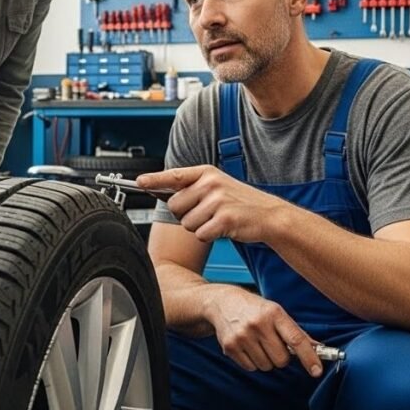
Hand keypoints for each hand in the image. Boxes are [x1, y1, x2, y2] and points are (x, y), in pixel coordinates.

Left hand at [137, 165, 290, 242]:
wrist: (269, 216)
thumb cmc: (240, 203)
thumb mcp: (218, 186)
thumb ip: (193, 187)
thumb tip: (161, 191)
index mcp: (207, 173)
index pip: (174, 175)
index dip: (154, 179)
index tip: (139, 181)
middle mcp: (211, 184)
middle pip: (175, 206)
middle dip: (185, 214)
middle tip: (205, 213)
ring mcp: (218, 201)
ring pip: (186, 223)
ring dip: (199, 227)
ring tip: (217, 220)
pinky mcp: (224, 219)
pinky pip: (200, 234)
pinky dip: (209, 236)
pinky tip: (223, 229)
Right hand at [204, 286, 323, 376]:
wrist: (222, 302)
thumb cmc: (254, 308)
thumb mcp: (276, 312)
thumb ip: (295, 331)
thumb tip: (318, 348)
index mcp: (274, 313)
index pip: (296, 339)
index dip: (309, 357)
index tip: (317, 370)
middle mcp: (258, 324)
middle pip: (281, 360)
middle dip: (281, 357)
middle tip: (273, 344)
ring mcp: (242, 336)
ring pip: (266, 366)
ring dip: (266, 360)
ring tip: (258, 343)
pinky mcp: (230, 347)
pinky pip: (251, 368)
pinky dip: (253, 362)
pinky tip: (247, 346)